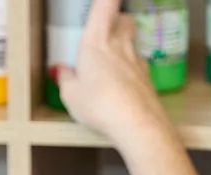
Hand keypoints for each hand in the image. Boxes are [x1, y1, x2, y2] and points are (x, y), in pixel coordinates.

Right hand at [57, 0, 173, 148]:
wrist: (138, 126)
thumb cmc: (100, 105)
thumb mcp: (71, 95)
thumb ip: (66, 79)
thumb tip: (61, 71)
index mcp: (97, 40)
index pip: (106, 4)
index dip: (106, 1)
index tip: (103, 4)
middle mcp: (121, 46)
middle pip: (126, 20)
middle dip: (118, 20)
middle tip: (107, 29)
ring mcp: (139, 62)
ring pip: (133, 44)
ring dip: (124, 48)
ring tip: (110, 65)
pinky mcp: (149, 81)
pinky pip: (139, 68)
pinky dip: (130, 72)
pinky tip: (122, 88)